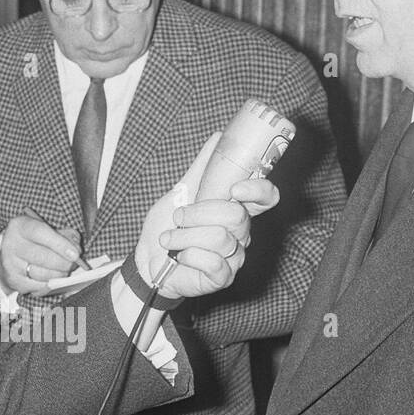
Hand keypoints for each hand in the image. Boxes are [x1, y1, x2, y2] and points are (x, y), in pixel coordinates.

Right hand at [0, 214, 82, 293]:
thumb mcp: (48, 229)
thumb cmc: (35, 240)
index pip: (40, 233)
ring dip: (58, 275)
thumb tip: (76, 250)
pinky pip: (38, 287)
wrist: (11, 254)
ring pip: (42, 274)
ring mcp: (10, 264)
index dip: (60, 244)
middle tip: (74, 264)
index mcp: (20, 226)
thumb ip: (65, 235)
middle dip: (63, 263)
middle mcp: (11, 244)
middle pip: (42, 257)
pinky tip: (52, 278)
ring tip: (64, 270)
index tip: (76, 254)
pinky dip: (50, 284)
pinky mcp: (13, 281)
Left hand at [134, 130, 279, 300]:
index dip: (258, 189)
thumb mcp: (182, 191)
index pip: (266, 197)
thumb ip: (202, 168)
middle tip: (178, 217)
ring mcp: (234, 257)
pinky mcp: (223, 277)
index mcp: (236, 209)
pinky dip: (188, 256)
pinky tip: (180, 256)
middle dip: (199, 213)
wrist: (148, 261)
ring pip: (220, 238)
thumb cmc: (168, 227)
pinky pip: (213, 262)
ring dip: (186, 235)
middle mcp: (241, 233)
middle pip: (236, 215)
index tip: (235, 187)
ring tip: (170, 238)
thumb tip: (219, 137)